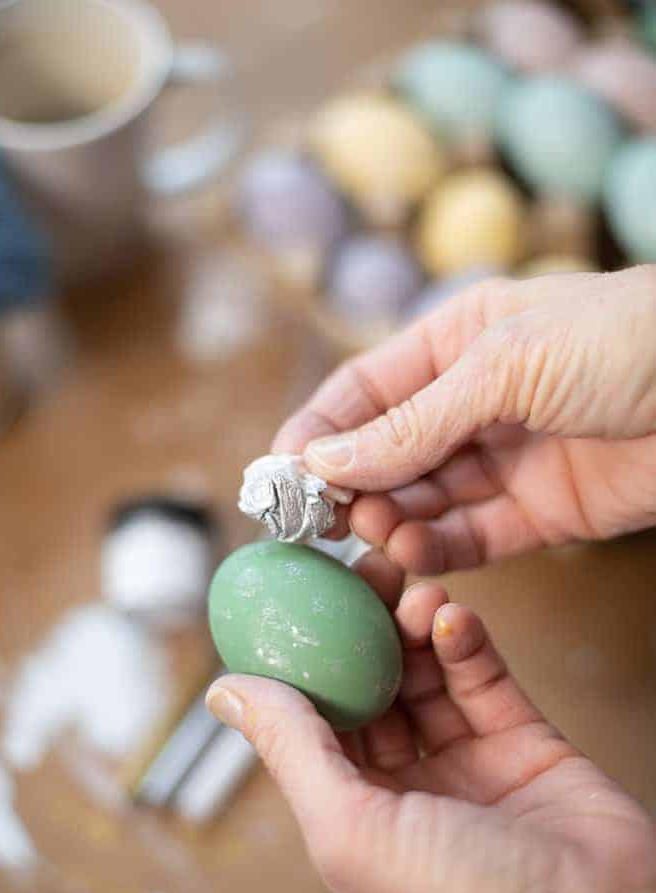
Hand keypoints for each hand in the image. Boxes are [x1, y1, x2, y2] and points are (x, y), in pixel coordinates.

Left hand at [207, 553, 655, 892]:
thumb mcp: (351, 829)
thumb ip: (292, 750)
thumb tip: (224, 691)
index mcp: (355, 814)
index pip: (315, 720)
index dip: (304, 659)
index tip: (297, 601)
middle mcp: (405, 788)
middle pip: (371, 688)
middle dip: (362, 631)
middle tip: (363, 573)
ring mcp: (464, 763)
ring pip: (426, 676)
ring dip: (413, 627)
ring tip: (412, 588)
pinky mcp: (519, 741)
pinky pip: (482, 678)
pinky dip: (464, 641)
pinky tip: (451, 614)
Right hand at [274, 266, 655, 574]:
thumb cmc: (626, 340)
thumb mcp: (503, 366)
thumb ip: (413, 422)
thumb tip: (323, 461)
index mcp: (458, 339)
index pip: (365, 390)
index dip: (317, 429)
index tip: (276, 473)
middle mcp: (474, 401)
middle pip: (387, 450)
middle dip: (348, 482)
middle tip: (314, 518)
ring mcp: (506, 459)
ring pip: (423, 498)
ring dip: (389, 516)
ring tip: (368, 529)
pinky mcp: (540, 512)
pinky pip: (471, 536)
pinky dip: (435, 546)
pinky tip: (409, 548)